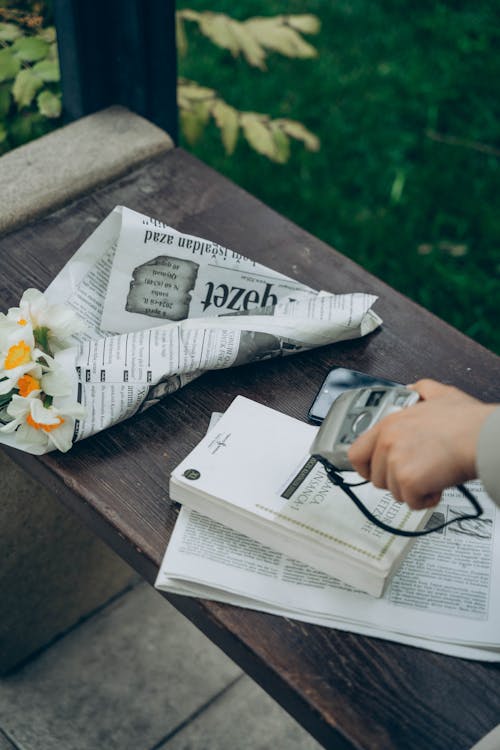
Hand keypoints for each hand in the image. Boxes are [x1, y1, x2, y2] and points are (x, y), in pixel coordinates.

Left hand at [347, 379, 495, 509]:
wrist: (482, 438)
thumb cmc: (467, 422)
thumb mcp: (441, 394)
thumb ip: (421, 390)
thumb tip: (412, 388)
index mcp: (389, 424)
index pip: (356, 452)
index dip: (365, 467)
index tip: (374, 472)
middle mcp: (387, 442)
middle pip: (376, 477)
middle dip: (396, 481)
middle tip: (417, 473)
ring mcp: (396, 461)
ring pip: (394, 492)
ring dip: (413, 490)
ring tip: (432, 476)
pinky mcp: (408, 480)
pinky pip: (411, 502)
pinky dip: (426, 500)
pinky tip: (437, 486)